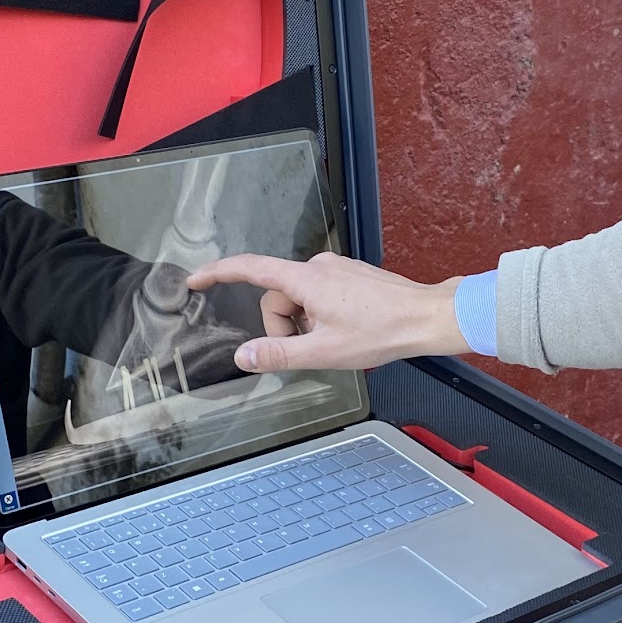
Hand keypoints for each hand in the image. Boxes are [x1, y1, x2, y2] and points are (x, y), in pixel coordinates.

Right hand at [185, 252, 468, 372]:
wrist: (426, 318)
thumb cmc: (382, 332)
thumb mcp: (324, 352)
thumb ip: (279, 354)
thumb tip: (244, 356)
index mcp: (305, 280)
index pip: (249, 269)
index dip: (217, 273)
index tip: (195, 280)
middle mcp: (317, 267)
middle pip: (277, 298)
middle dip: (284, 327)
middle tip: (312, 348)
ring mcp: (334, 269)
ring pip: (298, 300)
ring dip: (305, 324)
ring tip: (336, 340)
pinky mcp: (348, 276)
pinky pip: (318, 296)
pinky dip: (321, 317)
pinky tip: (347, 330)